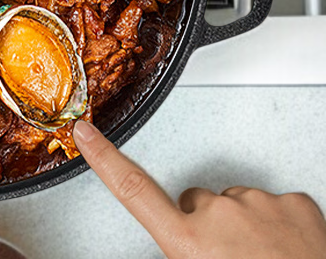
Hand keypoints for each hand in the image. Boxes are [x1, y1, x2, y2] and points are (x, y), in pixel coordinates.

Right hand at [73, 119, 325, 258]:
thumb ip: (182, 253)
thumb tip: (182, 246)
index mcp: (190, 243)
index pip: (134, 191)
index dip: (104, 159)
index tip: (85, 132)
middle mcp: (219, 215)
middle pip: (196, 202)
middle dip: (208, 224)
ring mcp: (259, 204)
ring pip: (237, 204)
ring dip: (246, 228)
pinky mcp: (295, 203)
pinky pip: (276, 206)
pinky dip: (281, 226)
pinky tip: (291, 252)